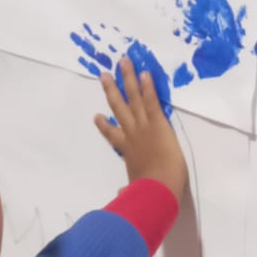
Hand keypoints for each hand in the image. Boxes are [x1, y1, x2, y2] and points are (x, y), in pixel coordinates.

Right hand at [96, 58, 188, 201]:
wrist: (158, 189)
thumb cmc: (149, 192)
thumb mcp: (135, 191)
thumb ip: (127, 190)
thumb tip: (121, 194)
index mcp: (127, 152)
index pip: (113, 136)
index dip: (104, 126)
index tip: (97, 116)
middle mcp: (131, 135)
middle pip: (118, 107)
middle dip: (111, 90)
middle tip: (104, 75)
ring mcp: (143, 127)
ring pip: (132, 98)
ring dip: (127, 79)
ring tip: (123, 62)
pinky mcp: (157, 123)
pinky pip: (150, 101)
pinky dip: (147, 87)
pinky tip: (144, 73)